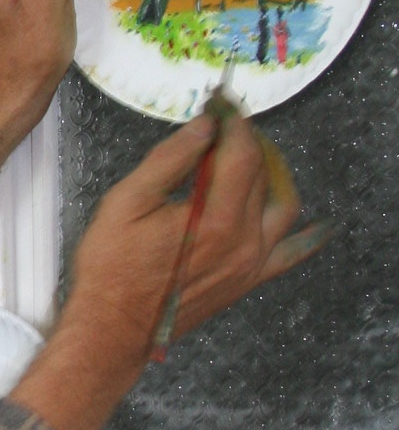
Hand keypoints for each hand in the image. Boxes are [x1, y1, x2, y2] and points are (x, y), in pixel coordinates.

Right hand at [10, 108, 330, 429]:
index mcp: (216, 217)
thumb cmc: (112, 268)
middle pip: (262, 174)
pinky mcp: (249, 280)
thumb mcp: (128, 202)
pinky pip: (291, 253)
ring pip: (282, 204)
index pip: (241, 152)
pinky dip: (306, 233)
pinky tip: (316, 221)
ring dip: (272, 173)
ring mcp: (252, 263)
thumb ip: (171, 160)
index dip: (234, 120)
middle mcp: (245, 240)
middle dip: (246, 140)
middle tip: (225, 121)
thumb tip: (204, 126)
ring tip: (251, 155)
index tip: (222, 100)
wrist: (114, 328)